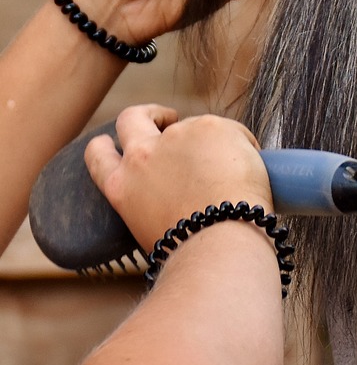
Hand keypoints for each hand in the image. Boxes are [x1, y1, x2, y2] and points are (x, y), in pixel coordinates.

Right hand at [84, 105, 272, 250]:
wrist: (220, 244)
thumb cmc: (194, 250)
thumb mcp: (153, 230)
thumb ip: (155, 201)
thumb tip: (179, 192)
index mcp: (121, 186)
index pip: (98, 153)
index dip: (107, 143)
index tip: (116, 139)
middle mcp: (142, 156)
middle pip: (132, 117)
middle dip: (149, 114)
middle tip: (168, 117)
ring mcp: (174, 138)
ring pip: (194, 127)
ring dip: (211, 143)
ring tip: (234, 178)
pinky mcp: (208, 127)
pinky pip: (231, 131)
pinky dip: (243, 147)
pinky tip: (249, 175)